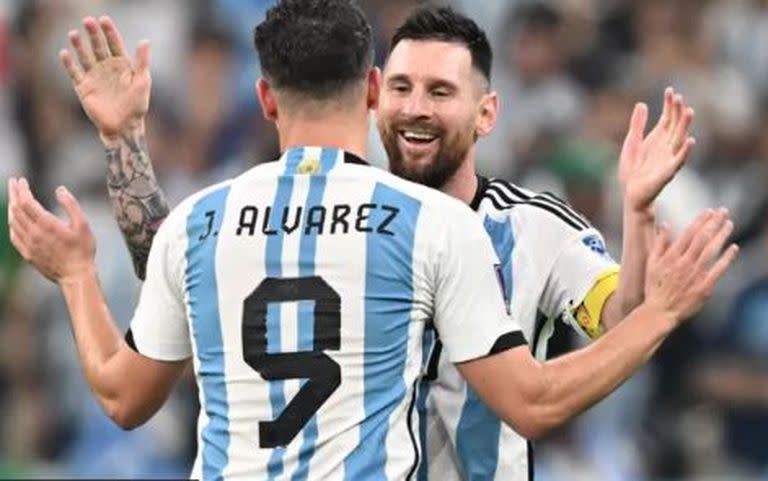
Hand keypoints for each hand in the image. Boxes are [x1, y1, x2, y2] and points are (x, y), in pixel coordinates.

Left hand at [7, 178, 95, 283]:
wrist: (76, 275)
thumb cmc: (83, 250)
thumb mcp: (83, 224)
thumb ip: (71, 204)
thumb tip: (59, 189)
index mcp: (47, 224)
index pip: (26, 201)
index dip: (22, 189)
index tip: (21, 180)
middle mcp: (34, 233)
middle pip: (16, 209)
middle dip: (13, 194)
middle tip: (13, 182)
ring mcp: (29, 244)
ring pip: (13, 221)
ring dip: (11, 207)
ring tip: (13, 198)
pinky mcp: (27, 254)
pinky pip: (14, 235)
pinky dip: (12, 224)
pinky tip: (14, 220)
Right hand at [59, 16, 150, 142]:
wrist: (124, 127)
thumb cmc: (137, 105)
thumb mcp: (142, 81)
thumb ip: (142, 61)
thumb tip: (145, 40)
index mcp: (122, 66)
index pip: (114, 44)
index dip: (109, 31)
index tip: (104, 19)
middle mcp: (107, 68)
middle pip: (98, 47)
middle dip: (93, 34)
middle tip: (88, 21)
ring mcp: (95, 77)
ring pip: (85, 57)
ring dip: (79, 46)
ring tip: (74, 34)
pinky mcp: (84, 88)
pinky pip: (74, 73)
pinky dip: (69, 64)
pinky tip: (64, 53)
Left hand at [619, 88, 695, 212]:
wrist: (630, 193)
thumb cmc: (633, 170)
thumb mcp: (632, 143)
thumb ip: (637, 125)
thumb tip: (642, 104)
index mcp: (658, 139)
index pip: (667, 118)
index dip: (669, 105)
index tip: (670, 90)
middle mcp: (666, 146)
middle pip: (675, 125)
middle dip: (678, 111)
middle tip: (679, 97)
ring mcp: (669, 158)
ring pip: (680, 139)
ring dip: (685, 125)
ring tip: (690, 111)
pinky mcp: (668, 172)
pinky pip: (679, 160)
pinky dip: (685, 150)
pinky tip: (691, 140)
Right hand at [644, 209, 737, 323]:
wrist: (660, 311)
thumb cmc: (654, 288)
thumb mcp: (651, 264)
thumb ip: (659, 244)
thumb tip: (665, 226)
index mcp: (671, 256)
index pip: (688, 233)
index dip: (699, 220)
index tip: (708, 211)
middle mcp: (684, 263)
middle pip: (702, 238)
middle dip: (713, 223)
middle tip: (723, 211)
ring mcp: (695, 275)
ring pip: (711, 250)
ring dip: (721, 235)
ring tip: (729, 224)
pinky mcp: (704, 286)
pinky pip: (718, 270)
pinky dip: (726, 258)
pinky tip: (733, 247)